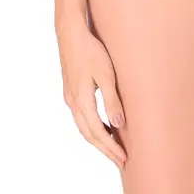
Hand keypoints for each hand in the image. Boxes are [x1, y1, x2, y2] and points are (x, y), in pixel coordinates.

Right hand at [57, 18, 126, 169]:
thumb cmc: (90, 50)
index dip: (110, 148)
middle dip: (105, 149)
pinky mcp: (71, 90)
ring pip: (83, 127)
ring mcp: (69, 97)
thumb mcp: (106, 74)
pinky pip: (81, 117)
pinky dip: (92, 127)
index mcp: (81, 101)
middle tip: (121, 160)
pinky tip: (102, 125)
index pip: (97, 133)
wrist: (71, 33)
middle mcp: (72, 103)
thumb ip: (112, 100)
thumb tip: (118, 124)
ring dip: (98, 139)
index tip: (123, 158)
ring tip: (113, 147)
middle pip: (89, 135)